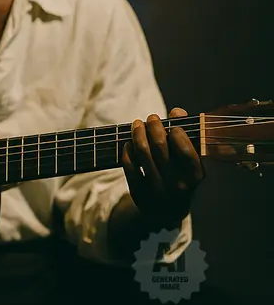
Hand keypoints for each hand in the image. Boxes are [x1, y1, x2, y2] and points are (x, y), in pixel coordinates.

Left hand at [121, 107, 204, 229]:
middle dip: (154, 127)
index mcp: (194, 177)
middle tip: (152, 118)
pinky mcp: (139, 193)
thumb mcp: (189, 162)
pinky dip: (127, 149)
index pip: (186, 151)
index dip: (177, 133)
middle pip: (160, 148)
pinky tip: (129, 142)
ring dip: (138, 133)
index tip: (171, 123)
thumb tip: (178, 111)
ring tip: (137, 124)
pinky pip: (129, 165)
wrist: (167, 212)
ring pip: (143, 154)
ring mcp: (157, 190)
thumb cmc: (180, 177)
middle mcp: (177, 185)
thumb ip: (186, 136)